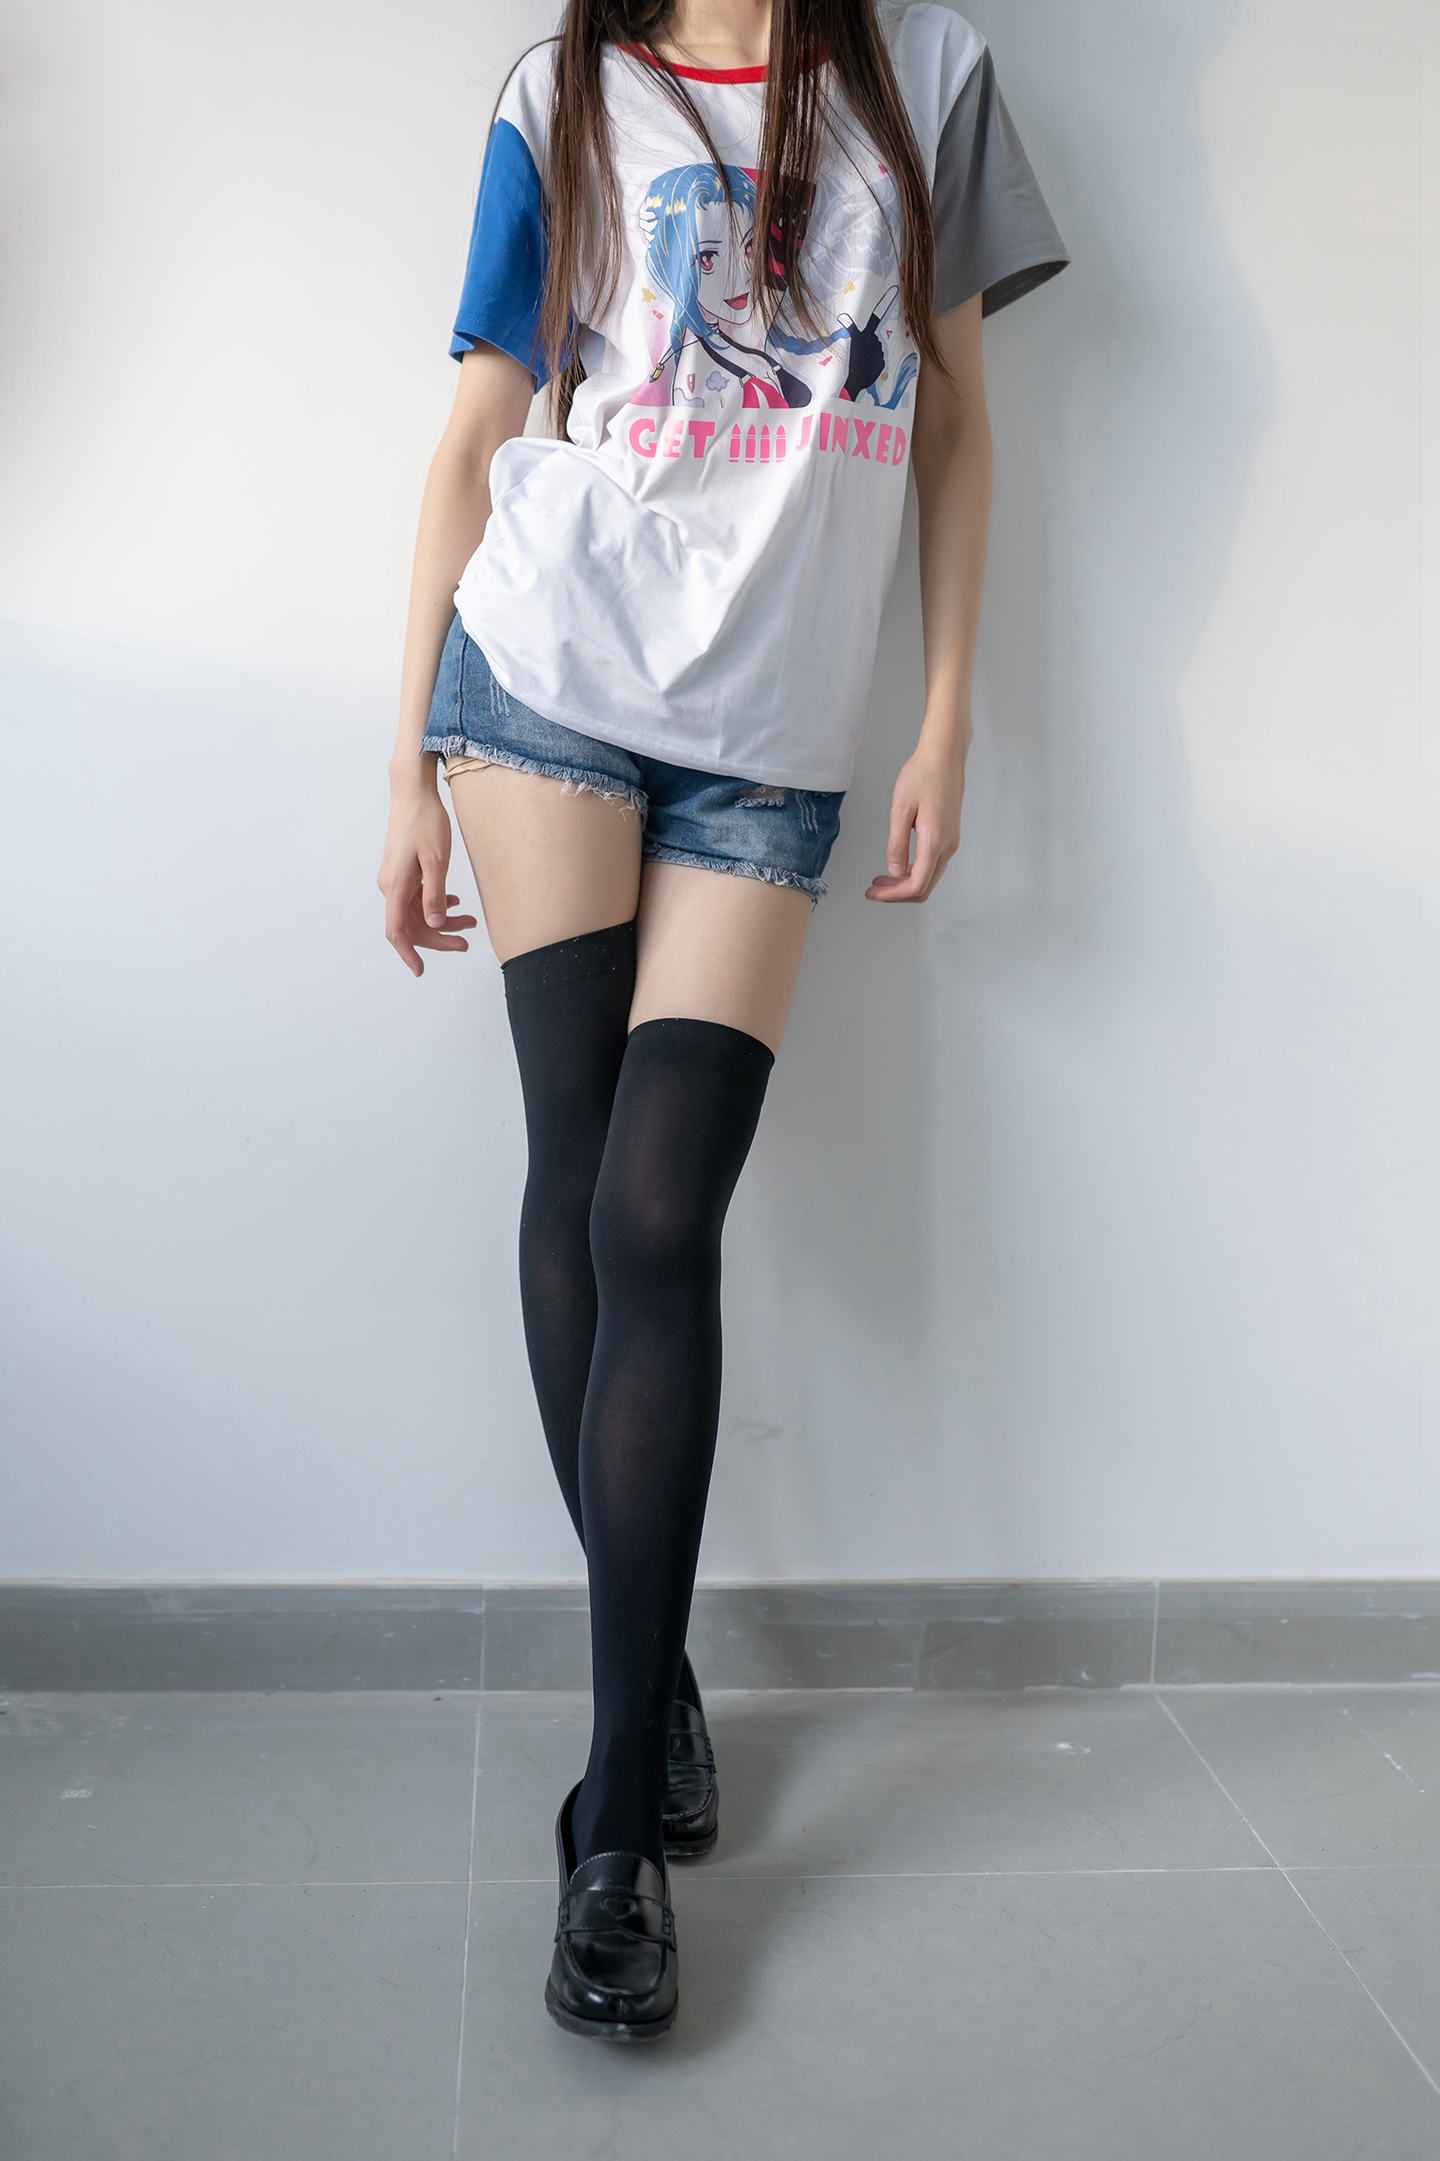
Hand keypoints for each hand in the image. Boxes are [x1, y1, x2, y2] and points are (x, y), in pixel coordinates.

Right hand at [377, 781, 477, 974]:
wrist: (413, 794)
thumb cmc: (425, 822)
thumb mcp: (436, 860)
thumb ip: (434, 895)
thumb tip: (435, 925)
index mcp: (395, 885)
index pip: (396, 931)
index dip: (408, 953)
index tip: (420, 970)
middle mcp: (391, 886)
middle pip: (411, 925)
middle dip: (438, 937)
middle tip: (466, 942)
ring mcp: (396, 879)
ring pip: (417, 912)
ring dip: (442, 921)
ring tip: (470, 922)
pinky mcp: (403, 872)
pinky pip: (417, 898)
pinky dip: (436, 904)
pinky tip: (454, 901)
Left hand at [865, 738, 966, 902]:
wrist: (945, 755)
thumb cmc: (922, 775)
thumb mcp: (901, 810)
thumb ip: (897, 844)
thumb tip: (894, 871)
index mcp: (935, 842)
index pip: (916, 885)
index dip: (892, 895)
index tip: (872, 893)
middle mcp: (948, 846)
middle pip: (924, 887)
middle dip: (897, 893)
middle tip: (873, 889)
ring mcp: (951, 842)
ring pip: (929, 877)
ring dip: (905, 883)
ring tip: (881, 879)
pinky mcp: (949, 835)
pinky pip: (933, 864)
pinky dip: (914, 871)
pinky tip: (898, 864)